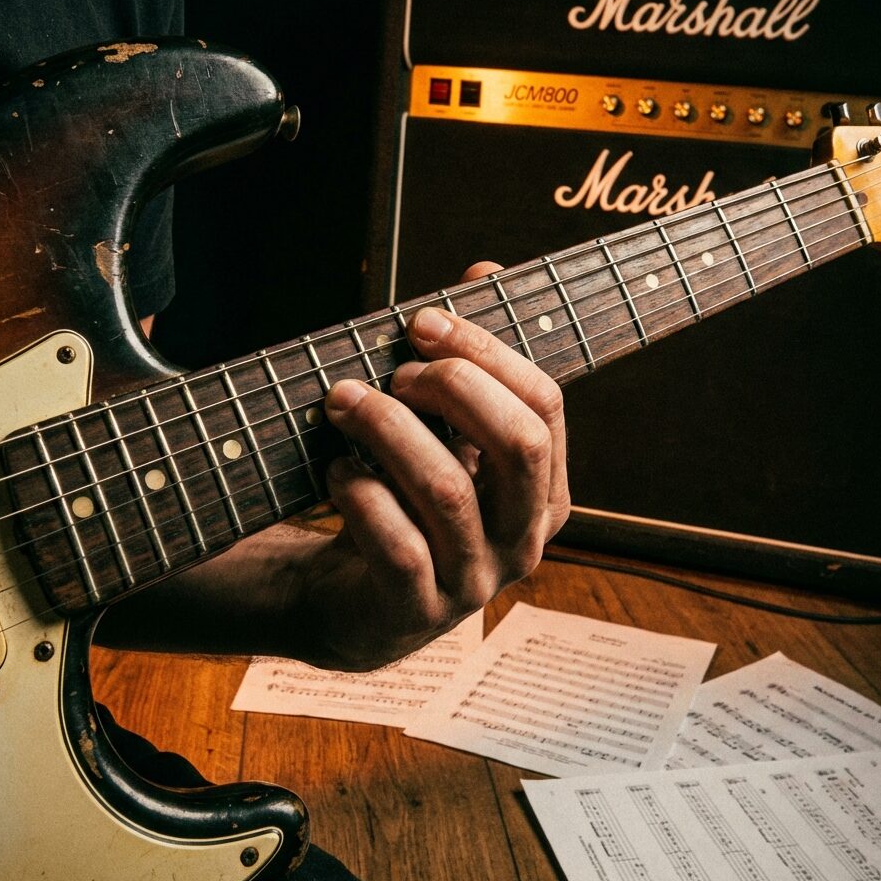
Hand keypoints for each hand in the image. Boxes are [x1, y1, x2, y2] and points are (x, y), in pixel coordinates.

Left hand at [286, 264, 569, 669]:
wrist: (356, 600)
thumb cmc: (406, 503)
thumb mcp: (442, 434)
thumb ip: (469, 360)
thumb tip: (485, 269)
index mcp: (545, 492)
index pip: (543, 405)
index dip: (486, 351)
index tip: (421, 320)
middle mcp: (524, 540)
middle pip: (518, 444)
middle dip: (452, 386)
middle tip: (392, 367)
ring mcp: (475, 581)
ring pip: (448, 489)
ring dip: (387, 428)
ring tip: (341, 401)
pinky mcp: (418, 611)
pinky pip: (396, 543)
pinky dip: (359, 492)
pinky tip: (335, 471)